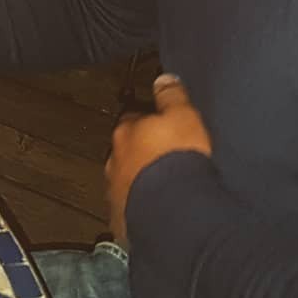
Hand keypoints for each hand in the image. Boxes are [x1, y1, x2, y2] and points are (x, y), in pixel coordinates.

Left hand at [105, 75, 211, 244]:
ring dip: (139, 181)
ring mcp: (115, 192)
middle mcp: (114, 161)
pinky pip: (130, 208)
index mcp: (126, 132)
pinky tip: (158, 209)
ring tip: (163, 186)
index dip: (148, 122)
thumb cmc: (177, 158)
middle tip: (163, 157)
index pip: (133, 119)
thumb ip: (171, 95)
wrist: (172, 210)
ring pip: (126, 180)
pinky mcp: (121, 219)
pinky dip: (140, 206)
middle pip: (125, 151)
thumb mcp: (184, 116)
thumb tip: (162, 78)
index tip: (160, 125)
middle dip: (140, 153)